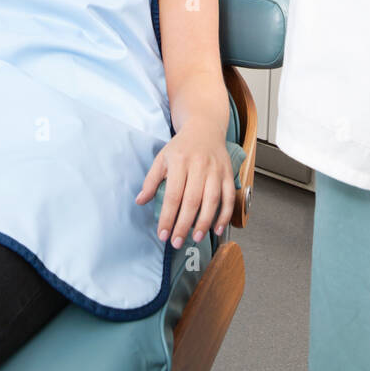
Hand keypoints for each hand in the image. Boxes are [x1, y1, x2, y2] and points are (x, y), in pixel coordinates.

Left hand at [135, 119, 235, 246]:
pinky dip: (225, 215)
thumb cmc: (182, 146)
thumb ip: (151, 180)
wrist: (205, 128)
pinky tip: (217, 228)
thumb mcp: (162, 158)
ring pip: (212, 200)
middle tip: (176, 242)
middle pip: (192, 200)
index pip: (173, 194)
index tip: (163, 234)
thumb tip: (140, 201)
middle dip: (184, 224)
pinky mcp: (228, 173)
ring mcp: (216, 170)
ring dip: (204, 222)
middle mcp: (199, 165)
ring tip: (195, 238)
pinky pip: (229, 197)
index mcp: (180, 161)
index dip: (168, 217)